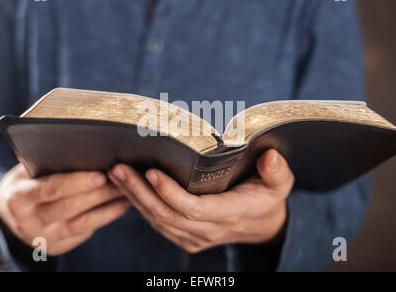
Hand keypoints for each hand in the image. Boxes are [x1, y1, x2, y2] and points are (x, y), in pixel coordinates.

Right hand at [0, 164, 130, 254]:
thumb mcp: (30, 170)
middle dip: (99, 194)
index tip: (100, 175)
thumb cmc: (29, 180)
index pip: (50, 188)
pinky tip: (123, 204)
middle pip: (69, 207)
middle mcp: (28, 221)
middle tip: (122, 181)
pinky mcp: (57, 246)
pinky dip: (107, 217)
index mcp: (18, 197)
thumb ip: (52, 164)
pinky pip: (86, 231)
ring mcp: (43, 237)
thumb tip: (91, 149)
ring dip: (108, 207)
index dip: (76, 182)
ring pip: (81, 223)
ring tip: (128, 192)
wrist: (11, 212)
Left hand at [108, 149, 293, 252]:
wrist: (261, 225)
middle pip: (167, 214)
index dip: (171, 193)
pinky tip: (125, 188)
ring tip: (115, 174)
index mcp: (230, 213)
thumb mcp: (280, 184)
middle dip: (140, 192)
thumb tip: (270, 157)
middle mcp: (209, 229)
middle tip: (118, 168)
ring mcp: (194, 237)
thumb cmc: (267, 197)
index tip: (152, 171)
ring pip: (157, 221)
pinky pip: (158, 224)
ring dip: (134, 198)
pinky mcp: (185, 238)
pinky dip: (139, 207)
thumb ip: (277, 171)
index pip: (194, 208)